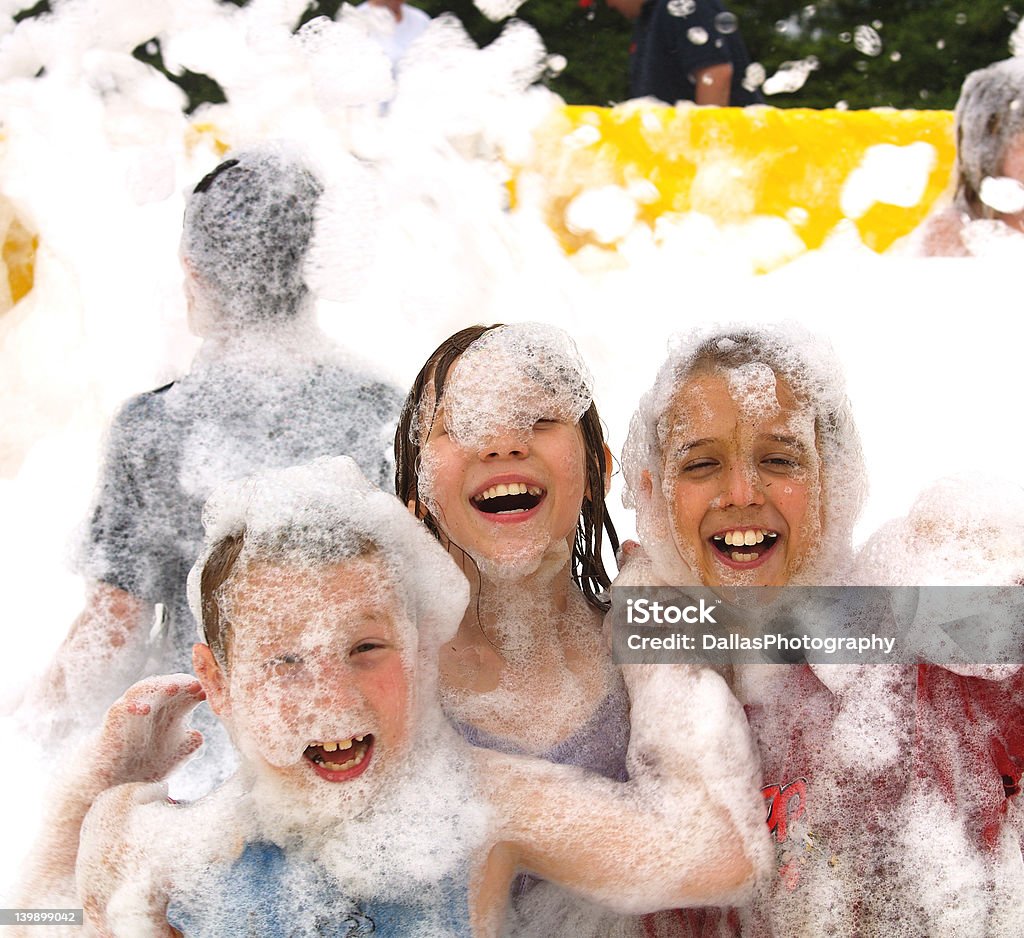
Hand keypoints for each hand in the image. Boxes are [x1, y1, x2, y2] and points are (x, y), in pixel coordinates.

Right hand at [86, 675, 204, 790]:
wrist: (114, 781)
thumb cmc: (149, 762)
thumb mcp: (176, 753)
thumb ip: (190, 742)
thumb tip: (199, 735)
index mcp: (174, 709)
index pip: (189, 691)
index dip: (202, 690)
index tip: (214, 692)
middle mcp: (154, 705)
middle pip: (170, 685)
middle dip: (184, 682)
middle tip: (197, 684)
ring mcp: (133, 711)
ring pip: (146, 689)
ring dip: (159, 687)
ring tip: (173, 688)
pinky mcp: (114, 722)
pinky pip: (121, 708)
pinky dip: (131, 706)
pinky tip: (143, 710)